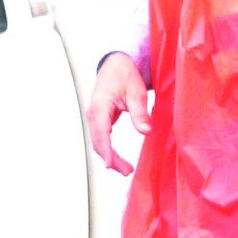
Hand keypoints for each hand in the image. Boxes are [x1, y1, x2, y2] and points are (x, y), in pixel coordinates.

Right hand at [86, 52, 150, 176]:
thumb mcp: (136, 92)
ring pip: (97, 142)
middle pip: (98, 141)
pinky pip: (100, 138)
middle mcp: (93, 113)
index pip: (101, 132)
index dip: (105, 150)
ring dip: (109, 156)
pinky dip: (107, 150)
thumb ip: (139, 112)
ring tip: (126, 169)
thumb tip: (145, 131)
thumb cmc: (125, 77)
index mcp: (100, 105)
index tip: (111, 165)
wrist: (114, 66)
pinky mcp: (98, 120)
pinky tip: (117, 159)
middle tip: (127, 171)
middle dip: (110, 159)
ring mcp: (94, 117)